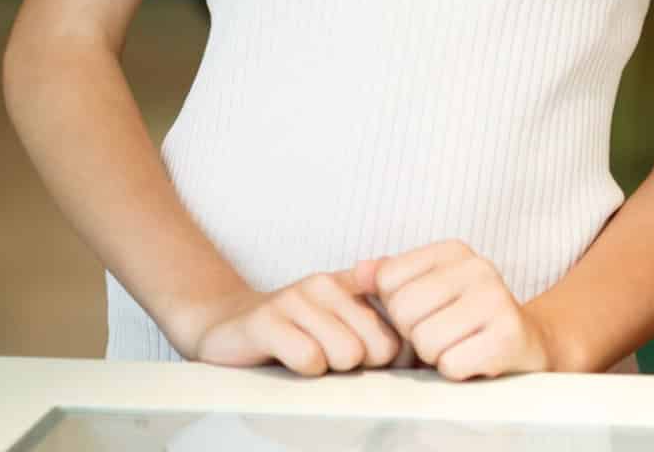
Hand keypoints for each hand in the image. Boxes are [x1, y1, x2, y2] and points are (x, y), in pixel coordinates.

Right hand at [187, 271, 402, 375]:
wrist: (229, 328)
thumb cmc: (296, 334)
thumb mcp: (344, 326)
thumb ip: (386, 332)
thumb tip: (424, 353)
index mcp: (352, 283)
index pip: (401, 327)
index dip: (391, 358)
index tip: (370, 360)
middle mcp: (326, 283)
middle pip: (379, 347)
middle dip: (360, 365)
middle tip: (330, 358)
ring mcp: (295, 298)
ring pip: (346, 354)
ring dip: (328, 368)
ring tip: (308, 355)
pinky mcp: (267, 320)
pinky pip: (309, 359)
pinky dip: (303, 370)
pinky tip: (288, 359)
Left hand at [365, 241, 553, 381]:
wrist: (527, 346)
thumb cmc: (465, 320)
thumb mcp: (428, 290)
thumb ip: (390, 278)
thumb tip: (359, 271)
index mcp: (453, 251)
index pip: (388, 279)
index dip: (397, 308)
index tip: (426, 311)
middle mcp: (478, 267)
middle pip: (404, 310)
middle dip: (415, 334)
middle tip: (443, 334)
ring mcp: (497, 300)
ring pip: (425, 341)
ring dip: (436, 356)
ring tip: (459, 346)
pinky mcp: (508, 337)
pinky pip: (450, 365)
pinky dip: (456, 371)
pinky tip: (475, 360)